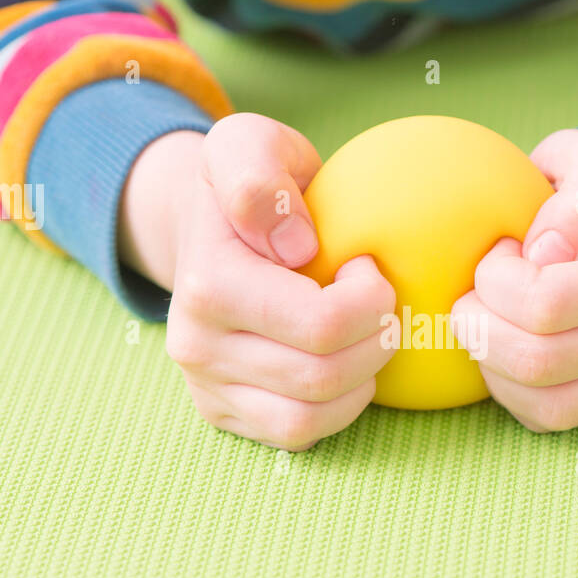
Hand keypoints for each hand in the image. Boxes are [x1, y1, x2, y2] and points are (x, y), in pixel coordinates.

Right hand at [119, 113, 395, 449]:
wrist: (204, 226)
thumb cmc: (249, 183)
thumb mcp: (248, 143)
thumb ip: (258, 174)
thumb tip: (294, 245)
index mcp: (208, 283)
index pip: (322, 325)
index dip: (371, 300)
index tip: (368, 264)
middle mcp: (195, 345)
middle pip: (323, 376)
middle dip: (376, 340)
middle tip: (382, 303)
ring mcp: (205, 386)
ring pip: (310, 417)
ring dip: (361, 379)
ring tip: (366, 336)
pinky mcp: (221, 413)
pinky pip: (296, 434)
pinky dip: (338, 408)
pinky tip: (347, 367)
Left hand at [451, 128, 577, 431]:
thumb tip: (550, 250)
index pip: (545, 304)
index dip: (497, 277)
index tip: (503, 247)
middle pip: (534, 358)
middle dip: (481, 321)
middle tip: (478, 287)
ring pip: (534, 393)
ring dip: (488, 355)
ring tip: (491, 314)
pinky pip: (541, 416)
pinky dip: (506, 386)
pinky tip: (504, 346)